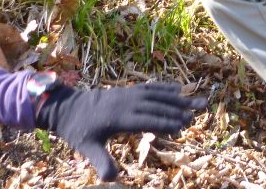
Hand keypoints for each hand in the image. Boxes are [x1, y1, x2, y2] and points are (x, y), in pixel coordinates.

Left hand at [35, 82, 206, 179]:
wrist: (67, 107)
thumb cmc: (78, 131)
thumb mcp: (87, 149)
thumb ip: (101, 162)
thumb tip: (113, 179)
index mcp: (118, 117)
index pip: (146, 119)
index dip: (164, 122)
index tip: (183, 125)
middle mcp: (126, 102)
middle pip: (156, 104)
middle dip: (178, 109)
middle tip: (197, 114)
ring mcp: (128, 94)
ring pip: (156, 94)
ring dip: (177, 97)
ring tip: (195, 100)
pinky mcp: (127, 90)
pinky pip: (149, 87)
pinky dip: (164, 87)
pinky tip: (178, 88)